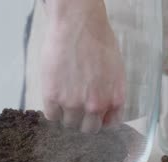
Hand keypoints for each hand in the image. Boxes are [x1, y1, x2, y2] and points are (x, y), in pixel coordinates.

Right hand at [40, 0, 124, 132]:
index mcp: (114, 99)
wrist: (77, 26)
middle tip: (76, 107)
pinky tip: (54, 98)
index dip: (100, 120)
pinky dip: (52, 110)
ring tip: (63, 99)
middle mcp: (95, 106)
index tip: (93, 116)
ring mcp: (73, 104)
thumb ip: (112, 92)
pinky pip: (52, 116)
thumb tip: (105, 107)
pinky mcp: (53, 98)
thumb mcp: (116, 69)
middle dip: (83, 120)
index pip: (109, 125)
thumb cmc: (97, 41)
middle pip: (87, 129)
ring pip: (68, 124)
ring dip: (66, 115)